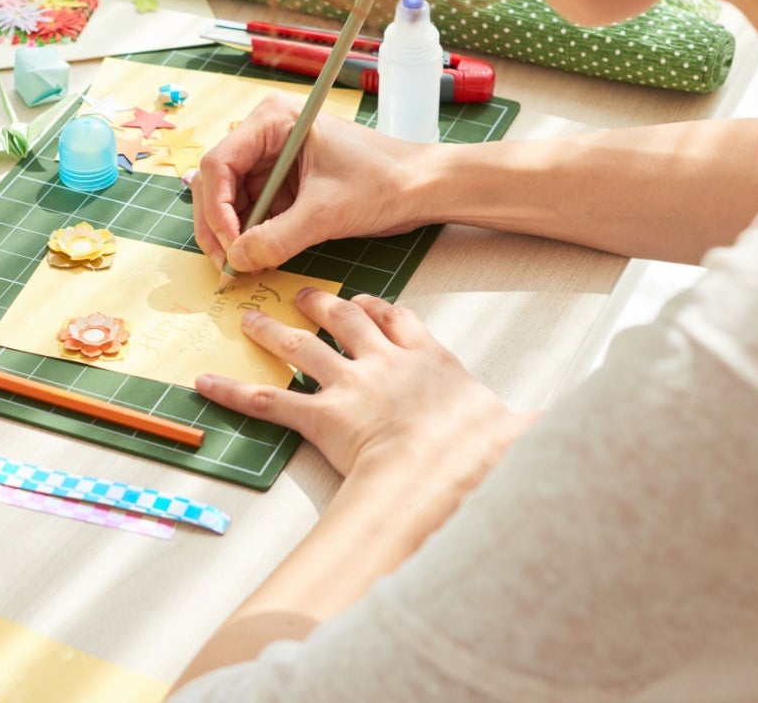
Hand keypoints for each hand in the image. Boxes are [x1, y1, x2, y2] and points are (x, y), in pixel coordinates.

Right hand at [192, 94, 434, 272]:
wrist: (422, 188)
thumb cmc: (384, 181)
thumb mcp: (326, 213)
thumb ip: (277, 238)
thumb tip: (237, 260)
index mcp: (273, 120)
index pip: (220, 163)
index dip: (217, 208)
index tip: (229, 246)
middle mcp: (266, 135)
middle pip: (219, 182)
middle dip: (219, 225)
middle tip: (227, 265)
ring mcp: (273, 160)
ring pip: (232, 200)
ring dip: (232, 235)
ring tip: (241, 266)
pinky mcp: (285, 183)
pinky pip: (254, 211)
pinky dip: (250, 236)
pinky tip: (255, 257)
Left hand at [197, 290, 536, 479]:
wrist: (447, 464)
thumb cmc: (482, 449)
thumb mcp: (513, 429)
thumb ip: (523, 425)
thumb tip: (551, 430)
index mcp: (428, 358)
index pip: (399, 319)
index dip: (379, 309)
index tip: (365, 301)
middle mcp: (384, 361)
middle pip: (346, 319)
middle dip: (321, 303)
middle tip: (303, 293)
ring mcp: (350, 383)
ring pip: (301, 346)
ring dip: (271, 331)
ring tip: (248, 319)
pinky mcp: (321, 414)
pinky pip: (269, 399)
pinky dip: (234, 390)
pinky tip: (206, 383)